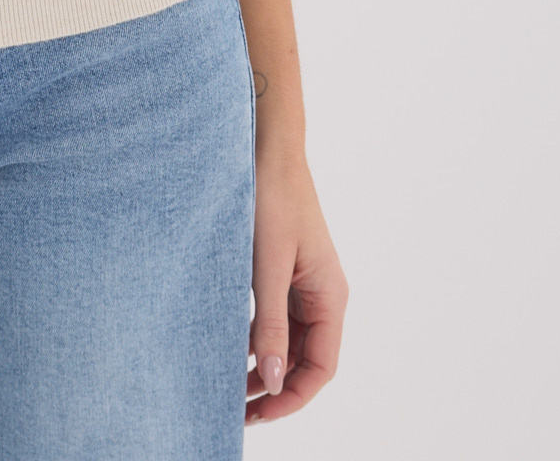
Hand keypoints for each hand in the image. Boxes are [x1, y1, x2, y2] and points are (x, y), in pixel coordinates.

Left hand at [246, 143, 347, 424]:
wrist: (265, 144)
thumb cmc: (270, 196)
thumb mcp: (266, 265)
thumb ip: (269, 324)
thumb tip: (271, 380)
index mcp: (330, 296)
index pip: (321, 367)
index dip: (293, 396)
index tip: (259, 414)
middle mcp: (322, 293)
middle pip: (306, 359)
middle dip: (276, 387)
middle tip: (236, 408)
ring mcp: (303, 281)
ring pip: (289, 340)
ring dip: (265, 364)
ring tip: (230, 385)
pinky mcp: (283, 268)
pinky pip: (276, 316)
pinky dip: (257, 336)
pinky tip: (230, 346)